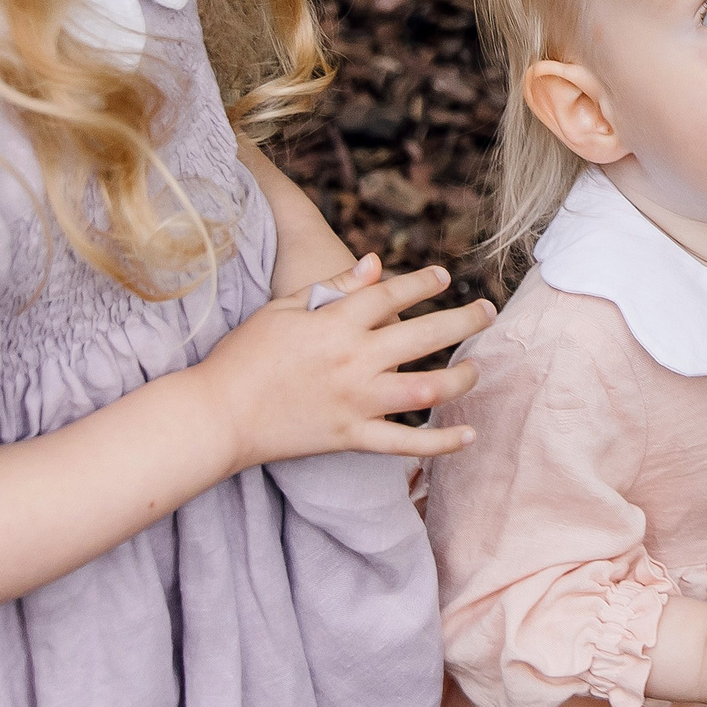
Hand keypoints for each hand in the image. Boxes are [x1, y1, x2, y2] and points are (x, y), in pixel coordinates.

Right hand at [189, 259, 494, 466]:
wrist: (218, 415)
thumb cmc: (244, 354)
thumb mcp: (284, 308)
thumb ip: (334, 286)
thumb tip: (376, 262)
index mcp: (336, 323)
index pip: (392, 295)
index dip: (422, 283)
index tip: (445, 276)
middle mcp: (354, 360)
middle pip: (423, 336)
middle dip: (464, 320)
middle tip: (489, 311)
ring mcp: (356, 402)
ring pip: (425, 389)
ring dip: (460, 377)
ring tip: (477, 368)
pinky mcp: (352, 437)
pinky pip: (405, 443)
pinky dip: (440, 442)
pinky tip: (468, 435)